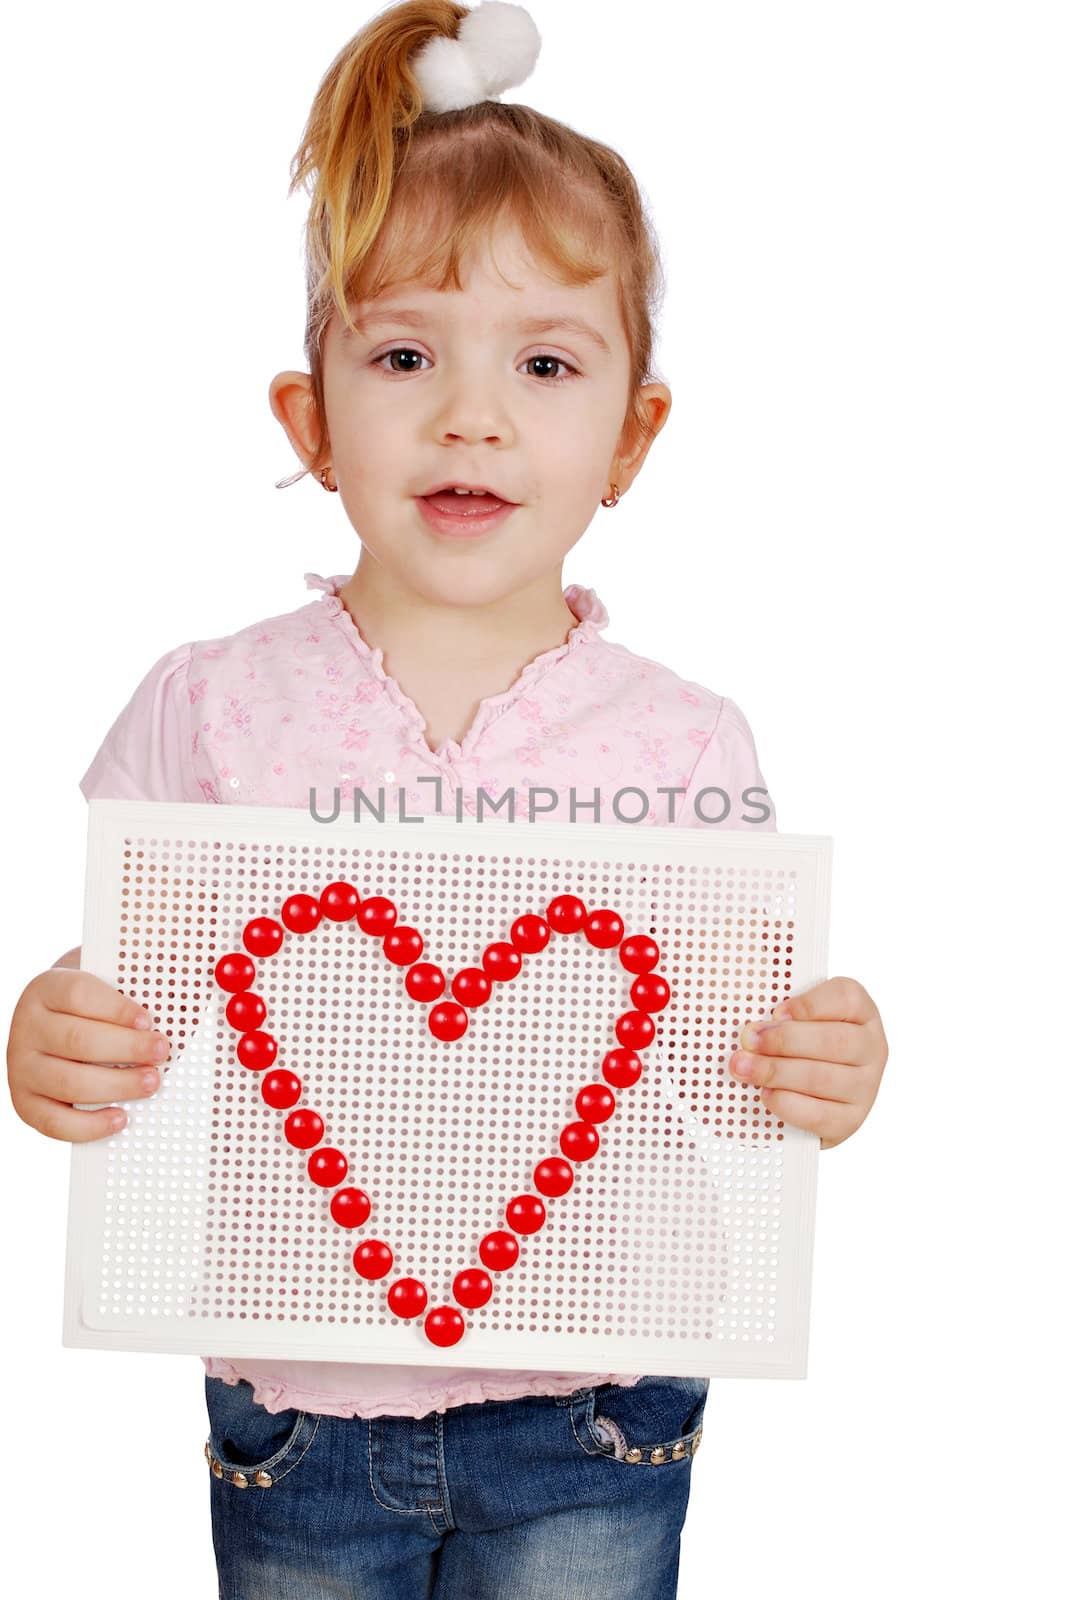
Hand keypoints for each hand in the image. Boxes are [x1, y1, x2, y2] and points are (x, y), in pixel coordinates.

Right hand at [6, 966, 170, 1141]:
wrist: (50, 1028)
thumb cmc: (87, 1009)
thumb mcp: (101, 988)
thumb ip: (129, 995)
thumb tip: (178, 1007)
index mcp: (47, 989)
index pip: (79, 995)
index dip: (117, 1009)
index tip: (148, 1020)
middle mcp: (28, 1028)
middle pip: (78, 1040)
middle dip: (127, 1049)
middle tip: (160, 1052)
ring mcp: (21, 1067)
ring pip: (69, 1082)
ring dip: (117, 1085)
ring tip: (151, 1082)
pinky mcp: (25, 1102)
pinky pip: (55, 1122)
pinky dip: (90, 1125)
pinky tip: (121, 1118)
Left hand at [728, 975, 887, 1149]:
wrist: (813, 1096)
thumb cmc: (802, 1047)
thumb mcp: (799, 1020)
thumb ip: (782, 1015)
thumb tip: (752, 1028)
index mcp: (862, 1013)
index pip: (848, 998)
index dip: (809, 1005)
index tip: (776, 1012)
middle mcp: (872, 1048)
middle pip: (834, 1040)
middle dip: (784, 1041)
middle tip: (749, 1041)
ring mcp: (866, 1087)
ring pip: (822, 1078)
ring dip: (776, 1072)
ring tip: (744, 1068)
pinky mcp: (851, 1120)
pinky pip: (818, 1114)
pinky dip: (787, 1103)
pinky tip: (767, 1094)